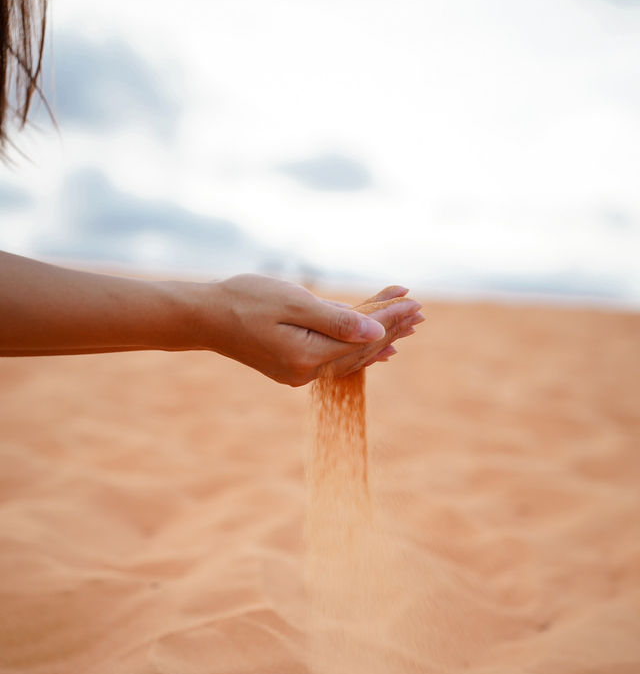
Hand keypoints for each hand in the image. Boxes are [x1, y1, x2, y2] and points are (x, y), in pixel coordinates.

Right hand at [205, 274, 423, 385]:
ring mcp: (300, 372)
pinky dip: (359, 348)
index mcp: (308, 357)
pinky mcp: (293, 366)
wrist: (204, 317)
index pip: (362, 338)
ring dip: (380, 338)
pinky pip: (336, 357)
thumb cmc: (245, 301)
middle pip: (360, 349)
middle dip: (391, 327)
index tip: (414, 301)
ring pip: (350, 354)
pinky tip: (380, 349)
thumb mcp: (293, 303)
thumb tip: (377, 331)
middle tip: (420, 311)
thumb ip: (336, 319)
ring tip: (409, 325)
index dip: (390, 318)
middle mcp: (307, 372)